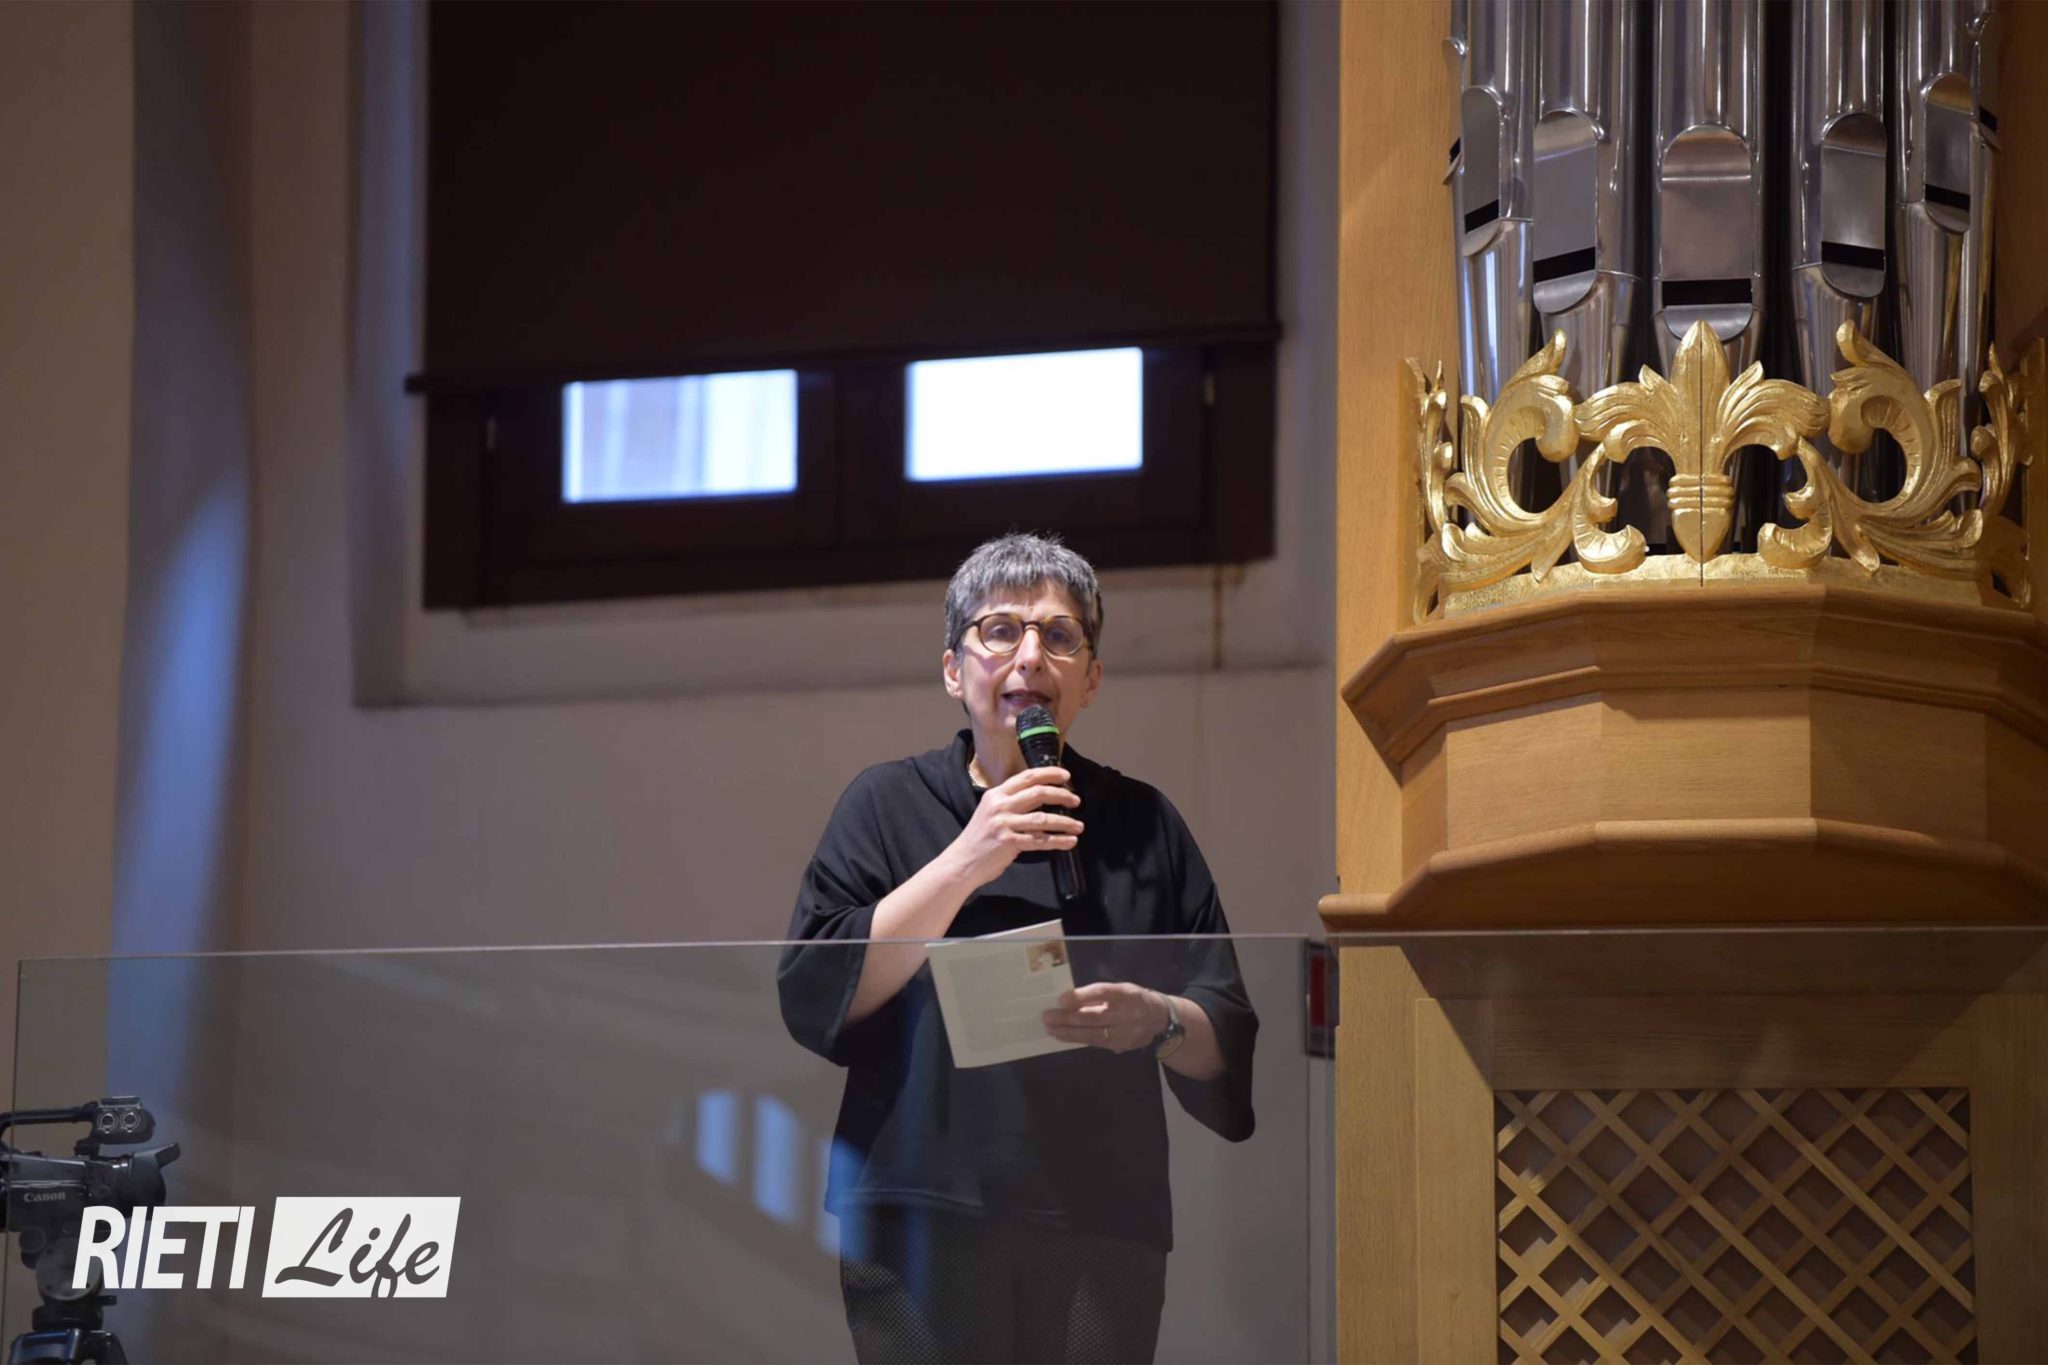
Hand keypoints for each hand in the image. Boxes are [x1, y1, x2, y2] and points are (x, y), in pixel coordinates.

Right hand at [944, 767, 1081, 891]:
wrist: (961, 862)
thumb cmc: (978, 839)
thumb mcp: (990, 813)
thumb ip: (1010, 804)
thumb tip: (1040, 798)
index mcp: (996, 794)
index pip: (1026, 777)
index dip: (1049, 774)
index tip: (1066, 776)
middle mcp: (1000, 806)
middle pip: (1038, 793)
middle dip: (1061, 795)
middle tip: (1076, 800)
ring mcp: (1003, 824)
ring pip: (1042, 819)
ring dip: (1065, 822)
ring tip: (1079, 826)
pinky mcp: (1008, 842)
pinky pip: (1039, 840)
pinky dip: (1058, 841)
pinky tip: (1070, 841)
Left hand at [1041, 982, 1168, 1053]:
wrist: (1160, 1019)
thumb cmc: (1133, 999)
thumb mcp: (1121, 989)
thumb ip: (1099, 995)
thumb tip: (1068, 1000)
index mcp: (1128, 994)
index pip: (1104, 993)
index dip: (1082, 996)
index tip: (1061, 999)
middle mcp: (1128, 1014)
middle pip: (1094, 1018)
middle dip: (1068, 1018)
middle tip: (1047, 1017)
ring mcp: (1126, 1033)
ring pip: (1093, 1034)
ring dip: (1068, 1032)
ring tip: (1050, 1028)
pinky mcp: (1121, 1046)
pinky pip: (1095, 1043)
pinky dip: (1077, 1039)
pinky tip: (1062, 1035)